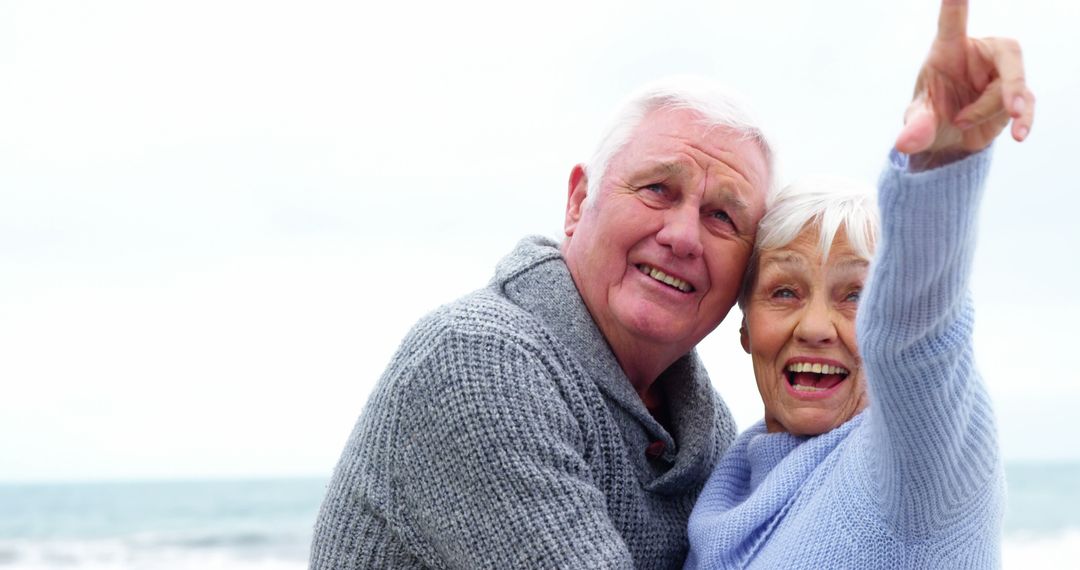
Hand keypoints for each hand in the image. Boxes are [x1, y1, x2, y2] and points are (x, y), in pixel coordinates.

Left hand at [895, 0, 1034, 164]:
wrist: (948, 141)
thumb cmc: (930, 117)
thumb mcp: (920, 121)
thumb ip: (916, 127)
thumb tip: (906, 143)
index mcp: (949, 49)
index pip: (953, 21)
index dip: (955, 3)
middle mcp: (980, 55)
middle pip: (1009, 53)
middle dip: (1011, 83)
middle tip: (1010, 108)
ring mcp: (1000, 75)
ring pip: (1011, 87)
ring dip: (988, 112)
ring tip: (962, 124)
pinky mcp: (1015, 95)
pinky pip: (1027, 102)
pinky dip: (1024, 119)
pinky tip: (1020, 133)